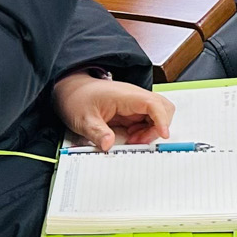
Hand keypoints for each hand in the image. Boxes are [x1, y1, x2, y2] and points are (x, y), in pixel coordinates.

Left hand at [54, 72, 173, 151]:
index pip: (153, 104)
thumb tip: (108, 145)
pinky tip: (130, 136)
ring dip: (151, 130)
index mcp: (126, 96)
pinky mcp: (132, 110)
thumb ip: (97, 133)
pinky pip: (148, 120)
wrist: (72, 91)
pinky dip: (145, 130)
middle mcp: (135, 97)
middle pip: (163, 107)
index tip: (164, 134)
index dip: (162, 119)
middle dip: (158, 127)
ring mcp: (135, 103)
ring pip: (158, 114)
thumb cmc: (78, 99)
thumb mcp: (83, 119)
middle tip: (139, 141)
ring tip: (133, 140)